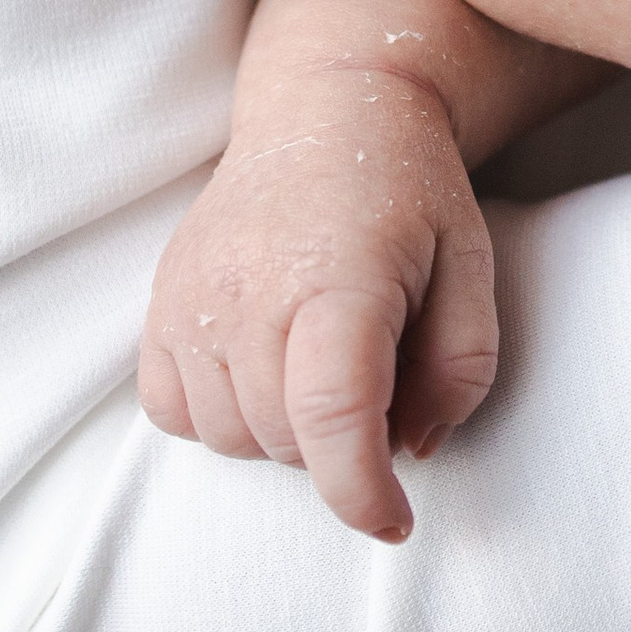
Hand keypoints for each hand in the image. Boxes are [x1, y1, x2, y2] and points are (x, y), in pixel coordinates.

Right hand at [138, 65, 497, 536]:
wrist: (326, 109)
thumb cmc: (409, 192)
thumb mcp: (471, 268)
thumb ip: (459, 370)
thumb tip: (409, 450)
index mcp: (338, 280)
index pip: (334, 417)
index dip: (362, 492)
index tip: (394, 522)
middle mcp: (249, 289)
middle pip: (286, 441)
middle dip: (341, 447)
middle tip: (377, 379)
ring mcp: (191, 296)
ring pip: (229, 439)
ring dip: (282, 433)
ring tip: (319, 364)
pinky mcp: (159, 301)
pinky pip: (173, 412)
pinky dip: (219, 415)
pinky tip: (262, 368)